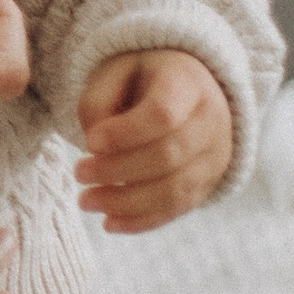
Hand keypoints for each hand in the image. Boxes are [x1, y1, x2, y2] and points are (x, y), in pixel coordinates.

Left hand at [76, 50, 233, 230]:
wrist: (187, 90)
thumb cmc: (141, 80)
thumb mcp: (114, 71)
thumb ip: (98, 102)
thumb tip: (95, 148)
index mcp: (188, 83)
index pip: (162, 114)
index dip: (124, 134)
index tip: (89, 142)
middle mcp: (211, 121)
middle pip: (167, 157)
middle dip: (117, 170)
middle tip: (78, 173)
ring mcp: (215, 156)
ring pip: (174, 190)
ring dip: (125, 202)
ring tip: (86, 201)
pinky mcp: (208, 183)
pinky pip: (177, 209)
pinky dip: (142, 221)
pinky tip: (109, 223)